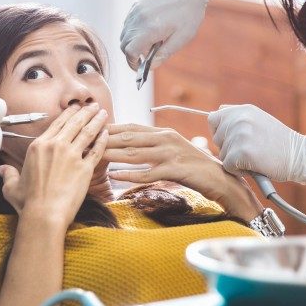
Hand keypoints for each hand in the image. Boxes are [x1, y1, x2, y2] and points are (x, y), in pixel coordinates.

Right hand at [0, 104, 108, 227]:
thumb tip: (1, 169)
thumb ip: (8, 174)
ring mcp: (72, 156)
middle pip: (74, 123)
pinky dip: (102, 140)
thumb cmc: (28, 202)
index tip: (75, 107)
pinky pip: (96, 150)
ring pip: (87, 132)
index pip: (57, 124)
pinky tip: (107, 133)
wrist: (45, 214)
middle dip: (85, 112)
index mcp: (39, 146)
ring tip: (103, 113)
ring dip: (96, 120)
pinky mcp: (85, 168)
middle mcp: (56, 146)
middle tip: (93, 105)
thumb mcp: (12, 187)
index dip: (68, 113)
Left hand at [104, 124, 261, 220]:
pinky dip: (129, 175)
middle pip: (129, 137)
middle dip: (106, 139)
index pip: (131, 127)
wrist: (221, 179)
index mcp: (163, 132)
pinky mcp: (174, 170)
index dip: (110, 128)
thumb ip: (154, 145)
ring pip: (135, 153)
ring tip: (94, 155)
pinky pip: (147, 173)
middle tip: (85, 141)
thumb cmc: (194, 167)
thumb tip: (132, 144)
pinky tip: (114, 176)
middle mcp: (165, 139)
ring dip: (113, 154)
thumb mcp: (173, 150)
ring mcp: (170, 154)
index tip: (91, 128)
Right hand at [119, 0, 217, 69]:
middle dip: (131, 54)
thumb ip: (164, 53)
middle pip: (124, 44)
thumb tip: (151, 66)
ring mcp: (135, 12)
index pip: (130, 51)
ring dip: (131, 43)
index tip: (140, 67)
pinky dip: (132, 32)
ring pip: (124, 34)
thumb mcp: (182, 38)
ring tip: (148, 44)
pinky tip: (147, 31)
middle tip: (145, 58)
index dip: (133, 62)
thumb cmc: (188, 14)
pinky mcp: (136, 6)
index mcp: (150, 29)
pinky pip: (127, 24)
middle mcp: (138, 20)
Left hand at [207, 104, 305, 193]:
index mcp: (243, 110)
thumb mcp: (259, 120)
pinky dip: (238, 171)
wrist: (300, 156)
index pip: (214, 118)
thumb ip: (238, 117)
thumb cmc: (279, 143)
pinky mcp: (240, 152)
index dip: (220, 131)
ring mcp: (240, 135)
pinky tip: (254, 166)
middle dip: (228, 147)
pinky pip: (227, 166)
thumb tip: (215, 117)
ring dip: (235, 160)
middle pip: (216, 138)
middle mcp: (240, 119)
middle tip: (250, 150)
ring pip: (222, 153)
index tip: (232, 140)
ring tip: (255, 157)